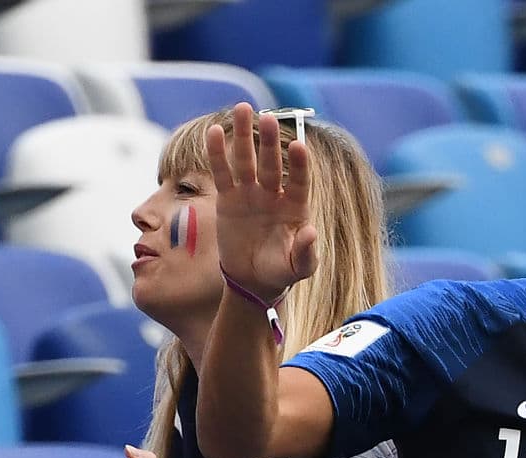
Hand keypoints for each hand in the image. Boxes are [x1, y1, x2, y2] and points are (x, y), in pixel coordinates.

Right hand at [208, 102, 317, 301]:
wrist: (253, 280)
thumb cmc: (281, 271)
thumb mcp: (298, 267)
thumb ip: (306, 252)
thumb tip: (311, 232)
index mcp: (296, 207)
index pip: (300, 181)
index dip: (299, 165)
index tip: (299, 146)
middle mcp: (274, 195)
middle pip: (272, 164)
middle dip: (269, 142)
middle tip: (268, 117)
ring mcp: (251, 194)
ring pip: (246, 161)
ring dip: (243, 136)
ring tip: (243, 109)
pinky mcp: (228, 199)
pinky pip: (222, 173)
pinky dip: (217, 154)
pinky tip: (214, 132)